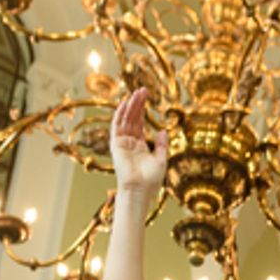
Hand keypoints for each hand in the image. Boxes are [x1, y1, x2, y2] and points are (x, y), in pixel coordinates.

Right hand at [109, 87, 167, 203]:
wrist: (140, 190)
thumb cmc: (151, 180)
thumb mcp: (162, 160)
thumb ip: (162, 145)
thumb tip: (164, 131)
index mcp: (140, 146)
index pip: (140, 123)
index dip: (143, 110)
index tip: (147, 97)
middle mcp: (130, 142)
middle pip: (133, 118)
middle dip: (137, 104)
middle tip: (143, 89)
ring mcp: (122, 143)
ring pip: (125, 119)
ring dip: (130, 106)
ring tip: (136, 92)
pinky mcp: (116, 145)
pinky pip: (117, 126)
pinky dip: (120, 114)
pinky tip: (125, 103)